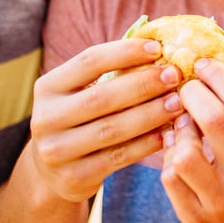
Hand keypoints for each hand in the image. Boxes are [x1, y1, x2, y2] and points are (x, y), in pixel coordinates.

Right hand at [28, 38, 183, 201]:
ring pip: (112, 129)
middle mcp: (45, 118)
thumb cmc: (81, 118)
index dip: (125, 52)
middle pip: (102, 97)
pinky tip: (168, 133)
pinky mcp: (73, 177)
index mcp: (48, 87)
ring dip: (150, 114)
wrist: (52, 173)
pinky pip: (118, 157)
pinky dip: (146, 144)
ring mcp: (56, 151)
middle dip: (144, 84)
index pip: (89, 61)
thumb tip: (159, 45)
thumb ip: (112, 72)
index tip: (158, 47)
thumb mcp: (82, 92)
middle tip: (175, 75)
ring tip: (178, 103)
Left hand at [161, 59, 223, 222]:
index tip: (202, 64)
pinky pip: (170, 180)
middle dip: (192, 94)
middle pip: (214, 120)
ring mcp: (222, 202)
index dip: (218, 75)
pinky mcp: (198, 220)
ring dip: (178, 132)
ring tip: (182, 125)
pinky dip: (169, 160)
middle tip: (185, 87)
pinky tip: (177, 153)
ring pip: (185, 155)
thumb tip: (211, 71)